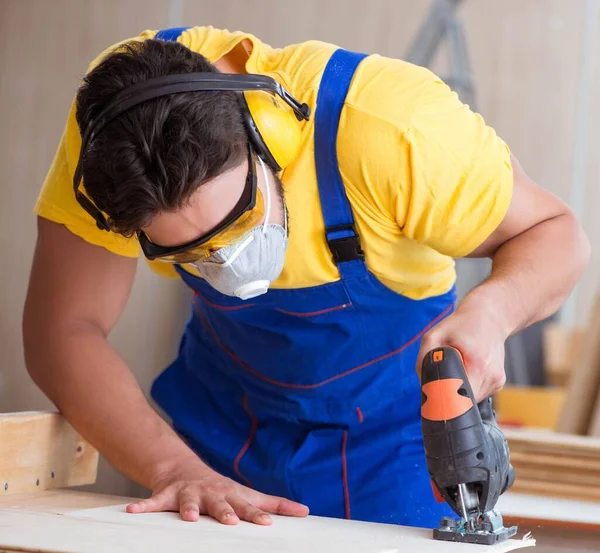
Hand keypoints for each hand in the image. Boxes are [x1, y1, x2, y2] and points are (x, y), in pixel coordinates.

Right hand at [126, 459, 308, 524]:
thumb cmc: (223, 489)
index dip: (257, 515)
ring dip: (188, 508)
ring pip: (188, 501)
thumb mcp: (248, 494)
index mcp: (232, 496)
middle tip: (230, 522)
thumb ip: (275, 503)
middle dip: (225, 512)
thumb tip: (306, 512)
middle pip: (220, 503)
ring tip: (188, 517)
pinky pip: (153, 502)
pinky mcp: (168, 494)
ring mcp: (190, 492)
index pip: (247, 507)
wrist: (186, 469)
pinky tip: (132, 512)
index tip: (267, 525)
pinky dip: (144, 507)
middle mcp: (212, 493)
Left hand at [416, 296, 508, 402]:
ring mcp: (497, 381)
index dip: (445, 400)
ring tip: (457, 367)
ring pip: (471, 399)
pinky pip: (478, 392)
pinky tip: (466, 368)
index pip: (460, 400)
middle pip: (464, 401)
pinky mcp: (498, 382)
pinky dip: (468, 385)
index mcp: (479, 366)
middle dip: (449, 394)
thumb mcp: (434, 335)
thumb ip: (424, 360)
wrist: (490, 316)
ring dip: (459, 389)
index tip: (435, 395)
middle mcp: (492, 377)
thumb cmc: (462, 325)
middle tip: (441, 378)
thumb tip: (422, 383)